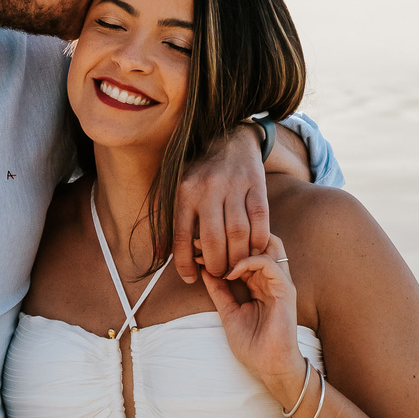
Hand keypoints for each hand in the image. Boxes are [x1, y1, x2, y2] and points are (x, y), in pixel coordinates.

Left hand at [173, 123, 268, 282]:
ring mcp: (234, 186)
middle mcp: (208, 189)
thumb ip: (169, 221)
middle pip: (213, 239)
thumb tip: (158, 256)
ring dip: (238, 257)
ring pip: (238, 232)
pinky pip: (260, 220)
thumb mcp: (178, 189)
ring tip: (236, 266)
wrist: (230, 138)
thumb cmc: (200, 172)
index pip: (181, 236)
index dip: (185, 263)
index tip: (190, 279)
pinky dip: (258, 240)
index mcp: (184, 192)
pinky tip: (254, 250)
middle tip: (219, 273)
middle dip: (216, 264)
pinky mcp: (256, 185)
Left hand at [200, 234, 302, 393]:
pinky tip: (230, 272)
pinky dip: (248, 262)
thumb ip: (219, 290)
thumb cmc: (253, 345)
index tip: (195, 246)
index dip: (221, 244)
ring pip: (266, 244)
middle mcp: (271, 278)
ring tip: (214, 252)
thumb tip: (203, 269)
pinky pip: (269, 264)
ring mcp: (280, 282)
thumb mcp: (228, 311)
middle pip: (257, 240)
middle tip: (202, 239)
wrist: (269, 368)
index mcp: (259, 282)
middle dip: (230, 236)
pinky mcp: (286, 290)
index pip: (245, 250)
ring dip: (238, 245)